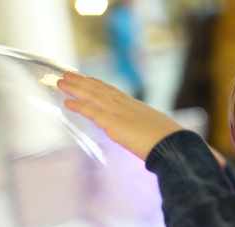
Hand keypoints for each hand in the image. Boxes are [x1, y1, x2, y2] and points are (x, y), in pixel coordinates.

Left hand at [57, 72, 183, 160]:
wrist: (173, 145)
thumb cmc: (169, 143)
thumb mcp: (154, 131)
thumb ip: (144, 130)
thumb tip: (144, 136)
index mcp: (135, 106)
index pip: (111, 91)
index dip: (97, 84)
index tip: (86, 78)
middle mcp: (125, 105)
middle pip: (99, 88)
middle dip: (82, 81)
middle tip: (66, 74)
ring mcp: (118, 112)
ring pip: (92, 95)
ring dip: (75, 88)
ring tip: (61, 81)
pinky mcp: (113, 123)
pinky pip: (92, 111)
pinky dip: (78, 105)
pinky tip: (66, 102)